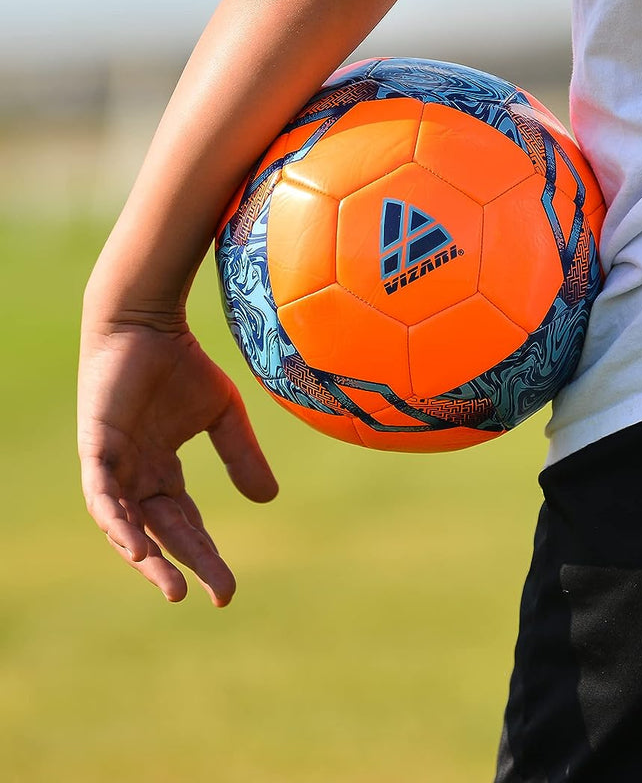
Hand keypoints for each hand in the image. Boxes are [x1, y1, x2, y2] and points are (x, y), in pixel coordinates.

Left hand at [78, 314, 277, 605]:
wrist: (146, 323)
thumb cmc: (180, 362)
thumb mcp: (224, 415)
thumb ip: (240, 456)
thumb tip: (268, 501)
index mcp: (160, 471)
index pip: (183, 524)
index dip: (204, 555)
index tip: (227, 589)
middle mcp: (133, 476)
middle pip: (158, 533)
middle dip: (182, 565)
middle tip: (210, 594)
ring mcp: (112, 465)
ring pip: (124, 525)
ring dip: (146, 558)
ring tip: (171, 586)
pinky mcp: (97, 449)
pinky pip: (102, 497)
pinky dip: (117, 523)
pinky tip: (136, 547)